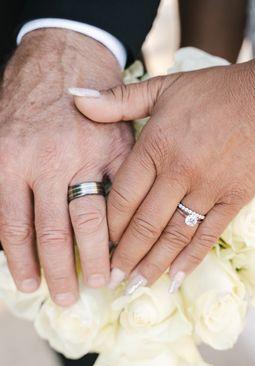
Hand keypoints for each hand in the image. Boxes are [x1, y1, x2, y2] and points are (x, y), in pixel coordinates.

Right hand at [0, 29, 132, 304]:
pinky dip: (3, 236)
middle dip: (62, 271)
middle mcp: (47, 162)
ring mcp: (14, 160)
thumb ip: (121, 179)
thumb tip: (125, 226)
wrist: (59, 60)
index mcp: (85, 158)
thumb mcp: (120, 135)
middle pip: (54, 232)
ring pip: (17, 226)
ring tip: (33, 288)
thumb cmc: (94, 105)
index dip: (97, 256)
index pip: (92, 221)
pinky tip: (11, 256)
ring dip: (26, 262)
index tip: (103, 280)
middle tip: (68, 299)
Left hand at [73, 55, 254, 293]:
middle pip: (144, 224)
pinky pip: (208, 236)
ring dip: (152, 265)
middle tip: (109, 279)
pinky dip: (191, 260)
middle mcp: (179, 171)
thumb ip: (118, 99)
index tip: (98, 245)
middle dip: (124, 255)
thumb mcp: (162, 89)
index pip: (123, 197)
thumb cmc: (213, 92)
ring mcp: (208, 188)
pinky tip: (175, 280)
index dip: (108, 226)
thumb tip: (75, 99)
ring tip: (134, 286)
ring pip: (173, 236)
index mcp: (156, 146)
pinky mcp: (233, 199)